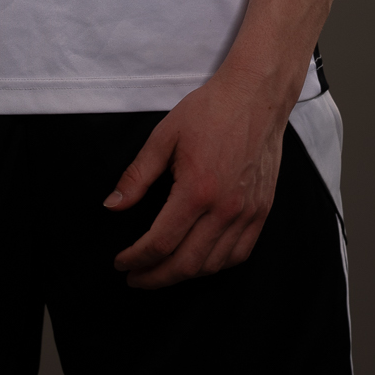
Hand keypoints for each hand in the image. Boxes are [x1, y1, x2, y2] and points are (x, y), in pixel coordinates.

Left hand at [104, 69, 291, 289]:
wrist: (255, 97)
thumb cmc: (208, 111)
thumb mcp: (164, 136)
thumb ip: (137, 176)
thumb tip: (113, 206)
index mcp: (197, 189)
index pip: (161, 242)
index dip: (136, 259)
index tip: (120, 262)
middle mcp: (225, 208)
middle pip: (187, 264)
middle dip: (155, 277)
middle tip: (135, 278)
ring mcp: (247, 213)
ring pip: (213, 265)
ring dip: (184, 276)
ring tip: (161, 272)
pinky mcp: (262, 211)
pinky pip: (240, 254)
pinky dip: (216, 265)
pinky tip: (198, 261)